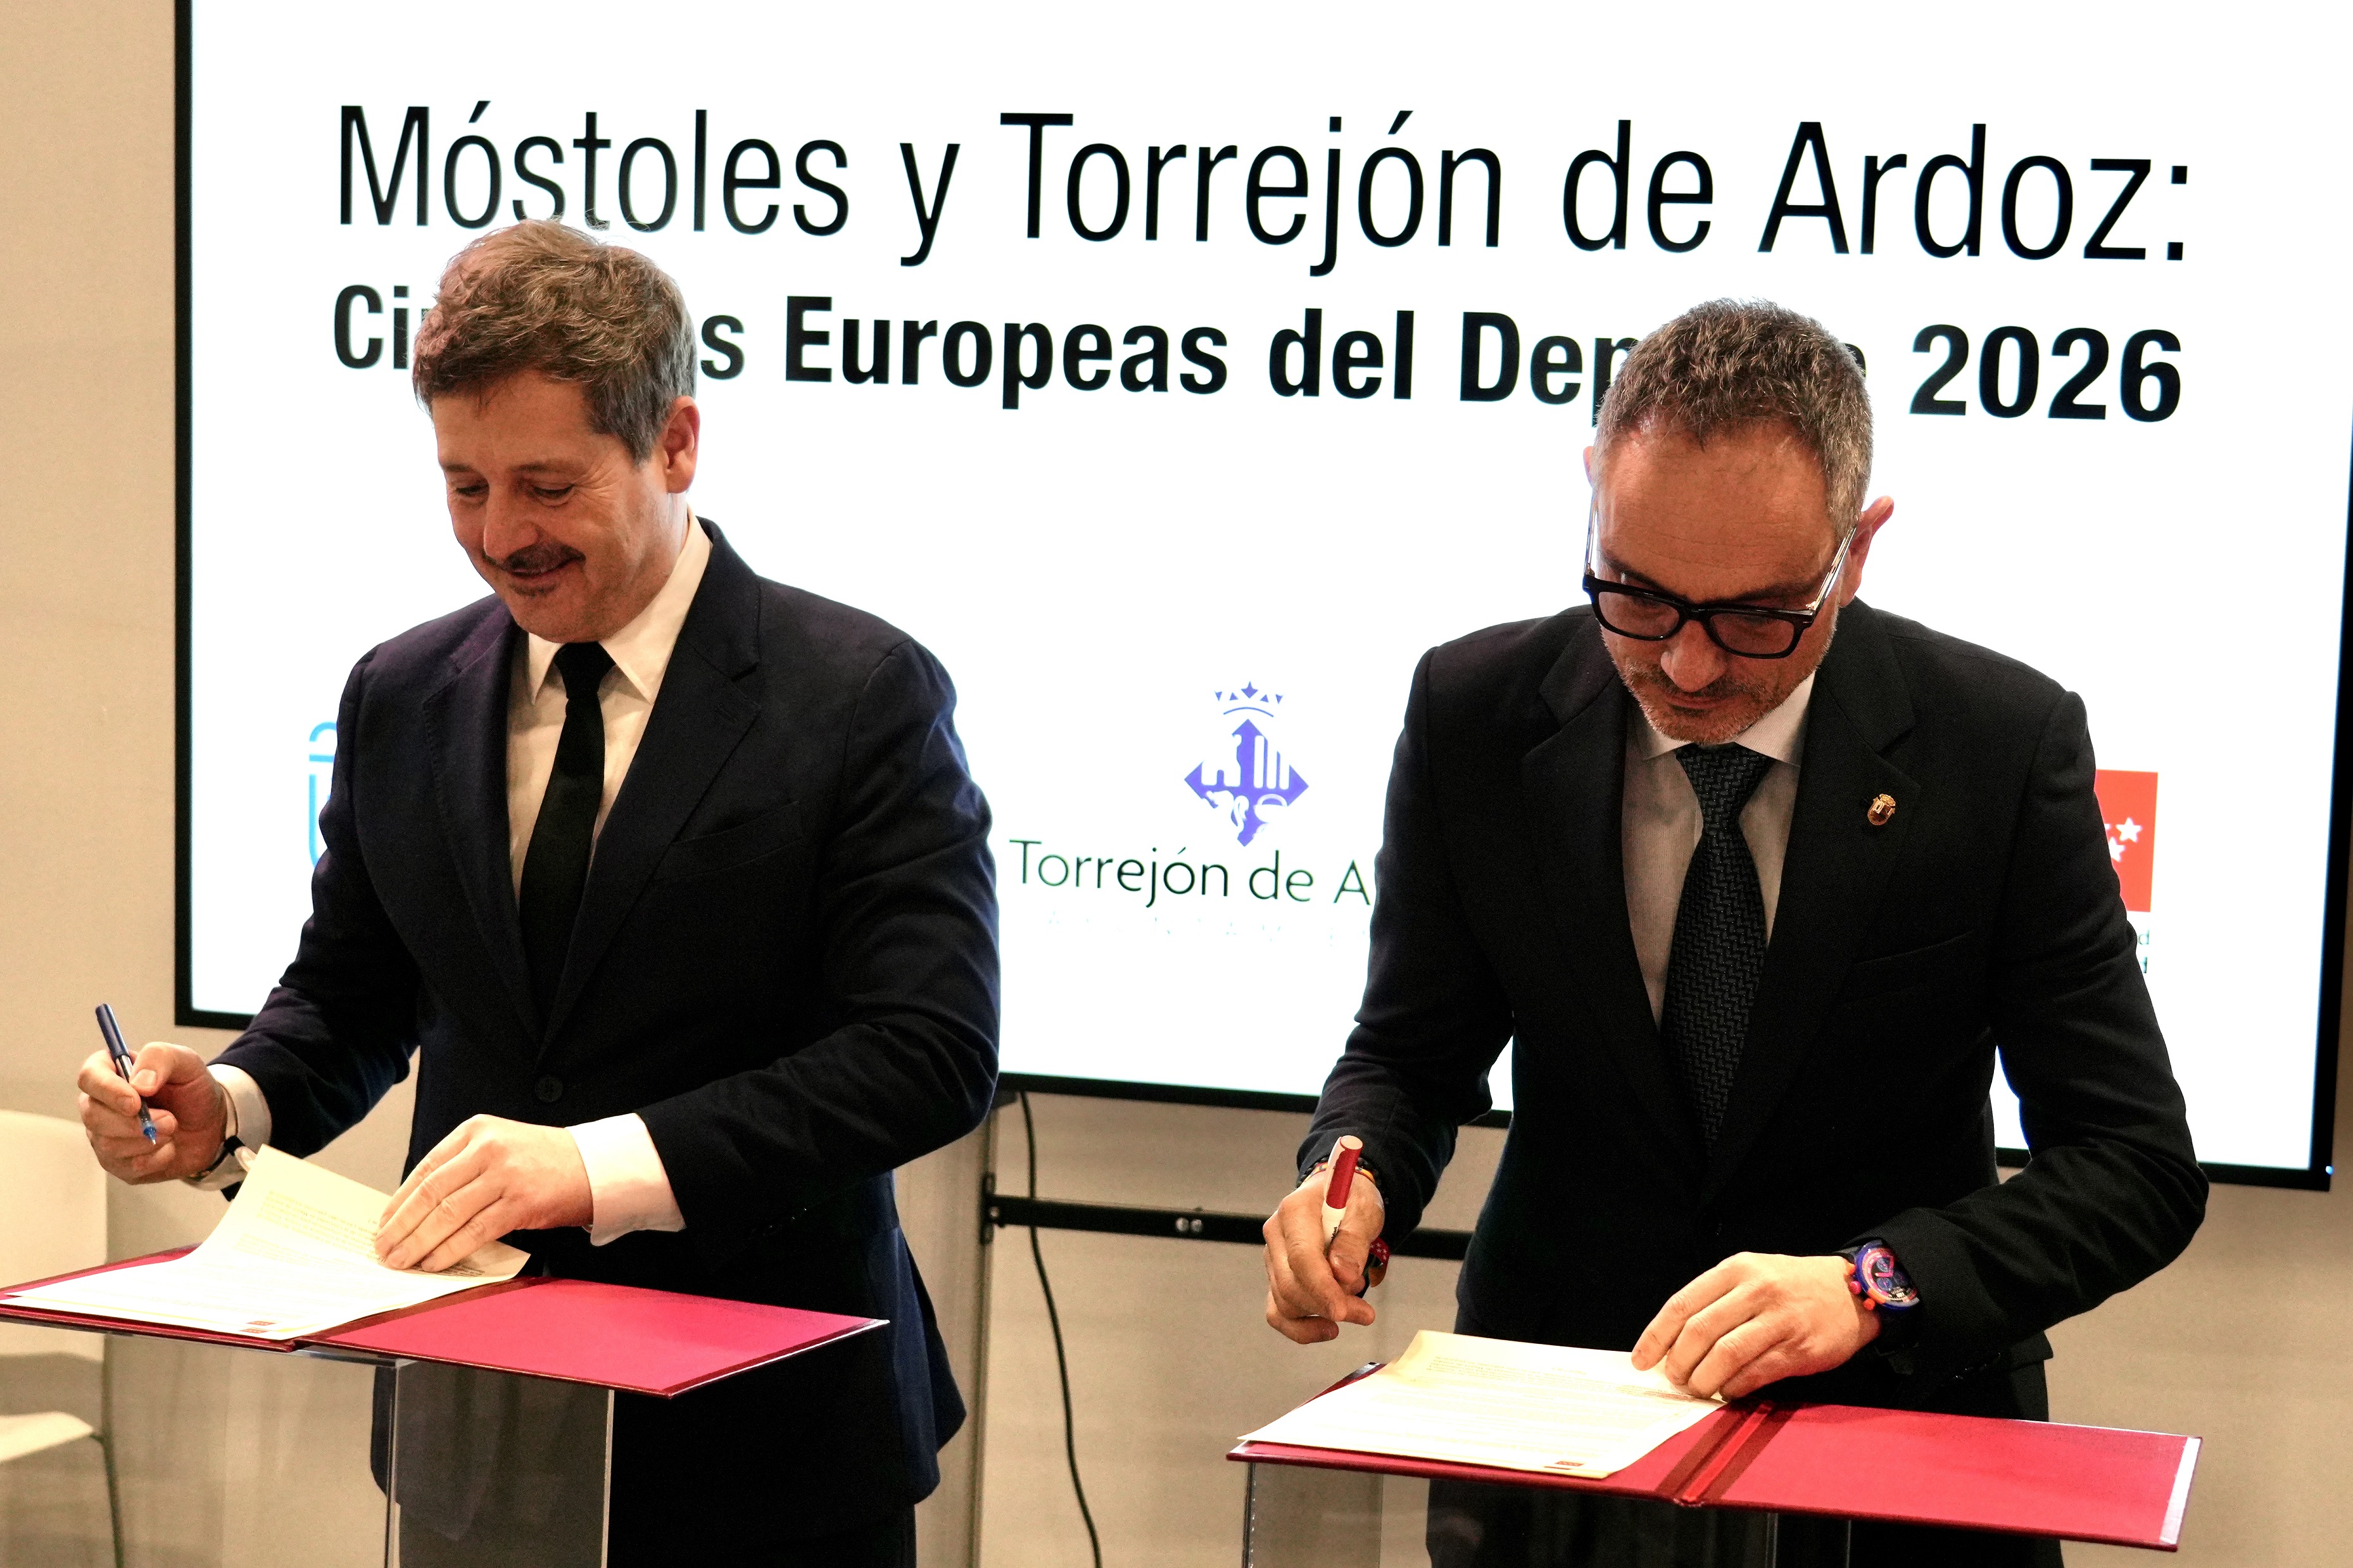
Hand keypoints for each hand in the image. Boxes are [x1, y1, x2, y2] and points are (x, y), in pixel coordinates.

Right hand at [76, 1042, 226, 1183]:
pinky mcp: (117, 1163)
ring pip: (108, 1144)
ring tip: (172, 1129)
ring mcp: (104, 1135)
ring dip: (148, 1140)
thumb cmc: (192, 1089)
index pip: (89, 1077)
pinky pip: (127, 1167)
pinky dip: (156, 1158)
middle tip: (170, 1119)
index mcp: (111, 1072)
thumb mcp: (186, 1061)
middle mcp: (99, 1104)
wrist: (212, 1124)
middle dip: (135, 1122)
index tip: (136, 1102)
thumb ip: (160, 1058)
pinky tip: (169, 1148)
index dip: (108, 1090)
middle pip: (93, 1115)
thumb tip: (138, 1084)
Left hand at [376, 1116, 590, 1271]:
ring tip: (402, 1261)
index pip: (425, 1169)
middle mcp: (487, 1149)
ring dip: (419, 1243)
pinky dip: (449, 1250)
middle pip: (431, 1193)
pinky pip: (475, 1231)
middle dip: (401, 1226)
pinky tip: (434, 1263)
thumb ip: (461, 1168)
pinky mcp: (521, 1203)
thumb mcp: (498, 1146)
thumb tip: (416, 1210)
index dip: (399, 1201)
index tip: (382, 1224)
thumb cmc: (542, 1160)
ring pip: (448, 1214)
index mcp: (476, 1131)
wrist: (594, 1165)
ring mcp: (505, 1175)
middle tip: (383, 1249)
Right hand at [1262, 1167, 1386, 1343]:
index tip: (1343, 1311)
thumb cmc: (1351, 1201)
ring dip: (1321, 1316)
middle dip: (1329, 1306)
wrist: (1341, 1198)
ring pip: (1285, 1303)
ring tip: (1356, 1306)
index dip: (1321, 1289)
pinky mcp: (1277, 1278)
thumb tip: (1343, 1275)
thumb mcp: (1364, 1211)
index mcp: (1295, 1212)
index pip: (1301, 1258)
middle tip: (1365, 1313)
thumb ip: (1354, 1241)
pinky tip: (1327, 1329)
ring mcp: (1273, 1258)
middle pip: (1291, 1285)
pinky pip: (1279, 1313)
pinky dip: (1302, 1328)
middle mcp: (1276, 1235)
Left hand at [1631, 1252, 1880, 1398]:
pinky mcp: (1799, 1349)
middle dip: (1678, 1362)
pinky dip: (1734, 1387)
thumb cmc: (1791, 1286)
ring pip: (1725, 1355)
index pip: (1682, 1304)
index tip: (1642, 1360)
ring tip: (1696, 1388)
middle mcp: (1755, 1290)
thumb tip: (1673, 1343)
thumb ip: (1716, 1301)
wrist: (1851, 1291)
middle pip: (1699, 1332)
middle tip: (1673, 1379)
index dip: (1656, 1336)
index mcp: (1736, 1269)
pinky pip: (1755, 1373)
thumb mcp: (1751, 1274)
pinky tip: (1727, 1391)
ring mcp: (1779, 1319)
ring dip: (1703, 1379)